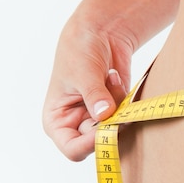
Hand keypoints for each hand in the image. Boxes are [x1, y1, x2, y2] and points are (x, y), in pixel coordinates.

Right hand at [42, 14, 131, 160]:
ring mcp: (97, 119)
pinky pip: (126, 116)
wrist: (98, 34)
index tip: (107, 129)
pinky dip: (124, 99)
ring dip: (118, 105)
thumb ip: (95, 96)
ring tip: (110, 77)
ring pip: (115, 129)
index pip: (73, 149)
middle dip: (111, 123)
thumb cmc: (79, 51)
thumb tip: (106, 115)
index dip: (91, 145)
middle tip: (116, 103)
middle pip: (98, 142)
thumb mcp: (83, 73)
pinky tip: (114, 77)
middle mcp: (76, 125)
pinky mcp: (115, 111)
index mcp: (57, 122)